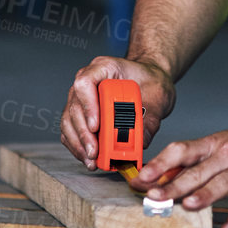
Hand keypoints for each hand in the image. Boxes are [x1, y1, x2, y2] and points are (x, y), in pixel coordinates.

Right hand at [59, 56, 174, 169]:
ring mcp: (81, 97)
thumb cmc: (151, 80)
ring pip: (69, 121)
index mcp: (104, 67)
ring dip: (78, 143)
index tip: (96, 126)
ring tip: (92, 160)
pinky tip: (89, 158)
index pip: (85, 83)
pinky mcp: (81, 114)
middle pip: (75, 106)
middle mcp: (87, 80)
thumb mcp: (158, 95)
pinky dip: (78, 146)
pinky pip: (71, 131)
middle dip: (83, 134)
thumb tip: (141, 141)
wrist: (149, 80)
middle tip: (95, 152)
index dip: (88, 106)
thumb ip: (151, 118)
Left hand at [138, 120, 227, 227]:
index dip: (159, 164)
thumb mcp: (221, 146)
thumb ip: (194, 164)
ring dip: (205, 193)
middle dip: (173, 185)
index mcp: (214, 144)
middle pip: (197, 169)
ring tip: (189, 205)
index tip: (140, 178)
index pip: (181, 151)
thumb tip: (159, 180)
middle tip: (153, 197)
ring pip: (223, 182)